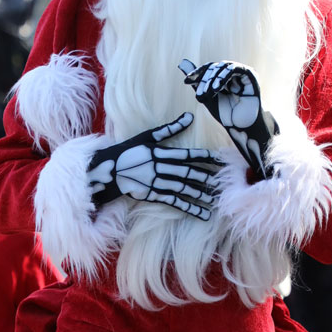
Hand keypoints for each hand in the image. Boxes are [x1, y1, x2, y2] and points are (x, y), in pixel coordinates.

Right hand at [87, 113, 222, 219]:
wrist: (108, 170)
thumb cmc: (128, 150)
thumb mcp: (147, 136)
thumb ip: (169, 129)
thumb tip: (189, 117)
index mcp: (160, 152)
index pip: (187, 154)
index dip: (204, 156)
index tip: (219, 159)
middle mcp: (161, 168)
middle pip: (188, 173)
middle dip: (206, 177)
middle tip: (222, 181)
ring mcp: (157, 183)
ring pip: (183, 189)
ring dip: (200, 194)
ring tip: (215, 199)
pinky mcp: (153, 195)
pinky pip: (174, 202)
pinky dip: (189, 208)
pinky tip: (202, 213)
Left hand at [179, 58, 276, 179]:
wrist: (242, 127)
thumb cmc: (226, 114)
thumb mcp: (207, 96)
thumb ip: (197, 81)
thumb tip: (182, 62)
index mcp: (224, 76)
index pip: (209, 68)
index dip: (197, 73)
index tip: (186, 81)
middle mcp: (233, 72)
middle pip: (215, 67)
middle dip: (205, 80)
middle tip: (200, 95)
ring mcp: (242, 73)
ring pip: (223, 66)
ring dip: (213, 79)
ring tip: (208, 93)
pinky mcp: (250, 75)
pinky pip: (235, 69)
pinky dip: (224, 76)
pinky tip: (217, 88)